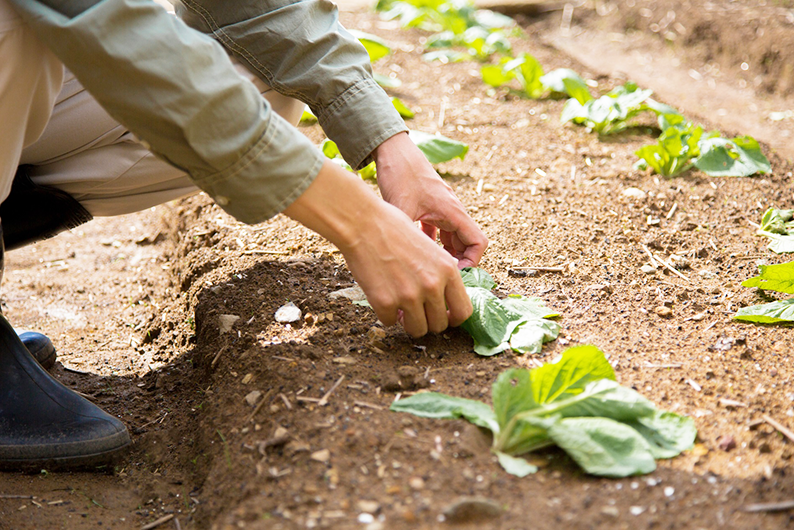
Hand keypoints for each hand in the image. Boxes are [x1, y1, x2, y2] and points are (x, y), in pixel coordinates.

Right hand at [282, 160, 472, 336]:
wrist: (364, 223)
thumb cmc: (394, 230)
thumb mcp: (431, 250)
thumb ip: (441, 275)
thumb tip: (445, 301)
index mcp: (448, 270)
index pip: (464, 311)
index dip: (453, 318)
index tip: (443, 316)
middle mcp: (432, 285)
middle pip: (439, 325)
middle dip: (428, 321)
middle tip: (416, 312)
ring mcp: (409, 296)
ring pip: (417, 330)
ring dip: (408, 323)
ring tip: (399, 308)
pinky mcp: (385, 303)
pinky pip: (390, 322)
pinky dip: (385, 314)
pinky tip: (381, 295)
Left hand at [373, 132, 487, 267]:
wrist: (392, 150)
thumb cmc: (400, 176)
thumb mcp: (402, 211)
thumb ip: (408, 239)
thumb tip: (405, 267)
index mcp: (453, 212)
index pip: (478, 242)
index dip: (472, 262)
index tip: (453, 275)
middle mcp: (452, 211)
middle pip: (466, 243)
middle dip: (457, 262)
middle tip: (437, 278)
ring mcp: (441, 208)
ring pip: (451, 238)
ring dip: (444, 254)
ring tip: (426, 270)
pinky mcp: (429, 207)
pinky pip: (438, 231)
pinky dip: (431, 243)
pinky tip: (415, 253)